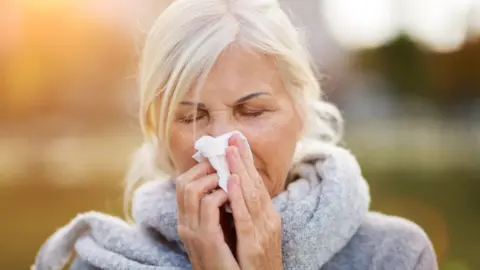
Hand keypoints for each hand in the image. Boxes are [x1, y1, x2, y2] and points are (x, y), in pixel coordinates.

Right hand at [176, 161, 239, 269]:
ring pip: (192, 190)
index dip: (199, 167)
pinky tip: (232, 191)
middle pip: (183, 183)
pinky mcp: (206, 239)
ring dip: (212, 177)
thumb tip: (224, 183)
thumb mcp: (218, 228)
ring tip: (228, 175)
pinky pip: (208, 206)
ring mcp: (193, 231)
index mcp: (187, 220)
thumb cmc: (227, 256)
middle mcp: (185, 224)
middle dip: (204, 167)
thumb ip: (216, 208)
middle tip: (223, 160)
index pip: (182, 185)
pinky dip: (220, 193)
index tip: (217, 157)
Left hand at [226, 134, 282, 269]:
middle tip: (234, 136)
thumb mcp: (254, 236)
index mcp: (267, 218)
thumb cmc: (256, 266)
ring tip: (230, 150)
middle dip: (243, 160)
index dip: (247, 163)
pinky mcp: (254, 246)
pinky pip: (245, 218)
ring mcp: (263, 232)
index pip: (256, 185)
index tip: (237, 143)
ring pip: (251, 196)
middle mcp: (268, 221)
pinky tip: (232, 181)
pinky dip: (238, 198)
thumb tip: (233, 193)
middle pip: (255, 185)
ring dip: (240, 171)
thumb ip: (247, 215)